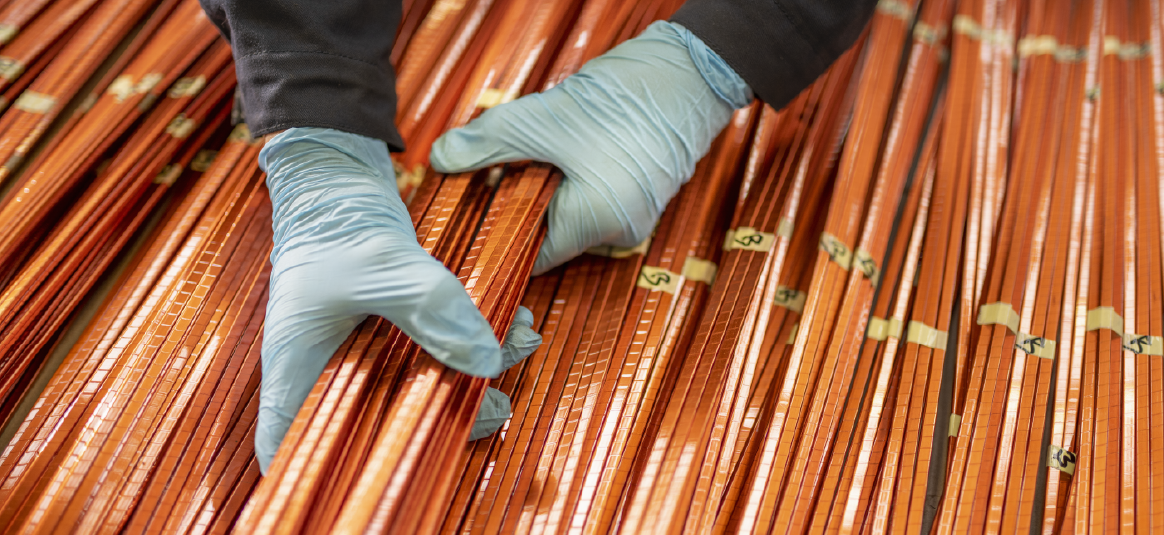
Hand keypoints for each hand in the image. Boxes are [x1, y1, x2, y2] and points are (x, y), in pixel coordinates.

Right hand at [257, 128, 540, 472]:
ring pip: (413, 388)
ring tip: (519, 350)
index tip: (376, 478)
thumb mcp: (383, 266)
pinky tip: (512, 327)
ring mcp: (358, 349)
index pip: (288, 441)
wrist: (339, 175)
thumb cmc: (336, 220)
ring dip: (470, 377)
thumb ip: (432, 311)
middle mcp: (325, 366)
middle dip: (440, 421)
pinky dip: (470, 345)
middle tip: (494, 409)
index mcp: (297, 364)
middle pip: (373, 424)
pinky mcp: (388, 328)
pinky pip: (432, 352)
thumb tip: (487, 360)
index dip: (316, 472)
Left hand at [430, 21, 751, 274]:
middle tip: (496, 174)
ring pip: (569, 213)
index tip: (471, 217)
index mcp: (595, 226)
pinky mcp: (643, 194)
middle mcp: (619, 232)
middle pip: (549, 235)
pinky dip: (571, 179)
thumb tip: (442, 160)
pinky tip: (564, 149)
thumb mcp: (540, 121)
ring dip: (545, 188)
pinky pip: (592, 198)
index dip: (498, 238)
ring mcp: (635, 215)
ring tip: (536, 153)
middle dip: (519, 204)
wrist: (690, 72)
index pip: (532, 257)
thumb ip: (486, 144)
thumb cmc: (623, 101)